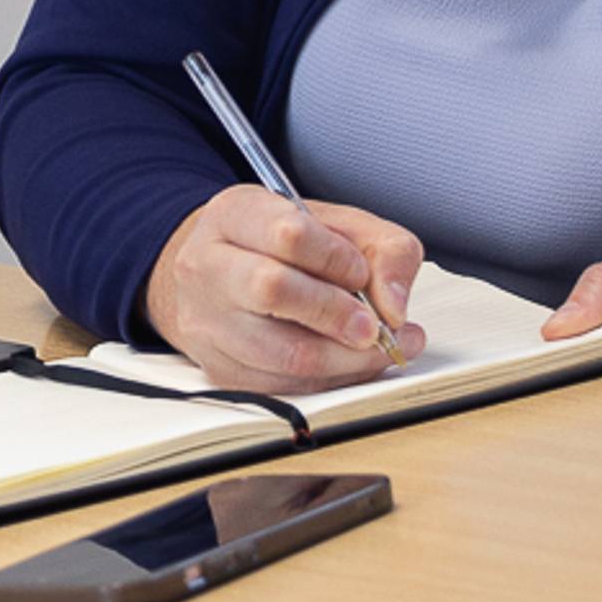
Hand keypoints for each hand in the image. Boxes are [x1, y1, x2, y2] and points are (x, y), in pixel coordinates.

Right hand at [142, 187, 427, 392]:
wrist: (227, 274)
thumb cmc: (287, 248)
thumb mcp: (341, 225)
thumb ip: (386, 251)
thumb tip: (395, 308)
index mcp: (234, 215)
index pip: (289, 234)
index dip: (338, 259)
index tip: (361, 273)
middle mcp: (207, 266)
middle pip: (272, 290)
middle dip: (338, 314)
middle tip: (375, 326)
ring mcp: (207, 322)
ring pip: (281, 353)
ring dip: (344, 359)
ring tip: (376, 348)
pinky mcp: (219, 369)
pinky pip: (283, 387)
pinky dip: (328, 381)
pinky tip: (347, 363)